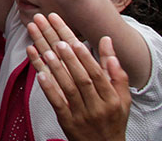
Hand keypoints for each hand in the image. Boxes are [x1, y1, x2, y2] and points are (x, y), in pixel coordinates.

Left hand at [26, 13, 130, 140]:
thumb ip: (115, 70)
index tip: (73, 41)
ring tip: (45, 50)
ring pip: (68, 89)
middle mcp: (97, 107)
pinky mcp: (68, 122)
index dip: (85, 57)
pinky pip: (58, 104)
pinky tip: (39, 74)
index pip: (97, 74)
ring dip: (56, 69)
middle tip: (56, 40)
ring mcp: (82, 115)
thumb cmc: (113, 119)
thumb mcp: (121, 98)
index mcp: (112, 99)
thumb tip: (106, 40)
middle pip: (81, 78)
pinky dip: (49, 88)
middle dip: (68, 58)